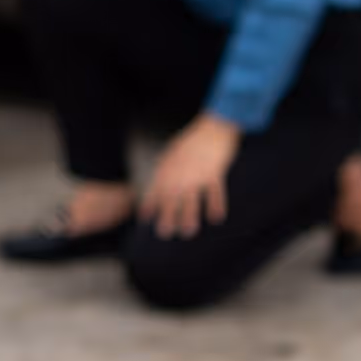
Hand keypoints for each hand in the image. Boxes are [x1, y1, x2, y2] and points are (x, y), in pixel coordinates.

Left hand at [141, 114, 239, 239]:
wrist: (213, 128)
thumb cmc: (193, 140)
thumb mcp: (173, 153)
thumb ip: (167, 169)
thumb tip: (161, 186)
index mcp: (169, 167)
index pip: (156, 188)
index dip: (149, 204)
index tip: (145, 218)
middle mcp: (181, 173)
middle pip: (172, 198)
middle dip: (167, 216)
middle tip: (164, 233)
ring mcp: (197, 175)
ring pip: (192, 200)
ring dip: (189, 217)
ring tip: (188, 231)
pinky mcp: (215, 174)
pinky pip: (215, 193)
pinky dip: (216, 205)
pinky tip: (216, 218)